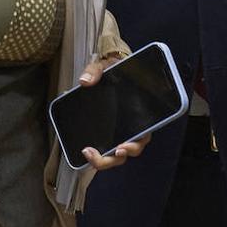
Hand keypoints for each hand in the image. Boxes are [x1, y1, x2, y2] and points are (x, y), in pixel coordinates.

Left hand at [75, 55, 150, 169]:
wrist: (108, 70)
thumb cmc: (113, 70)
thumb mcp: (105, 66)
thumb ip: (95, 71)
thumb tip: (84, 81)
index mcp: (139, 115)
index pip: (142, 137)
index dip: (132, 147)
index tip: (120, 149)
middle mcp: (132, 127)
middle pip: (128, 151)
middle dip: (113, 158)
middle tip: (98, 155)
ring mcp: (119, 131)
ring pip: (117, 155)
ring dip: (104, 160)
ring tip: (90, 154)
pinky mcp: (108, 132)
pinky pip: (106, 147)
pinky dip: (97, 153)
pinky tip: (85, 150)